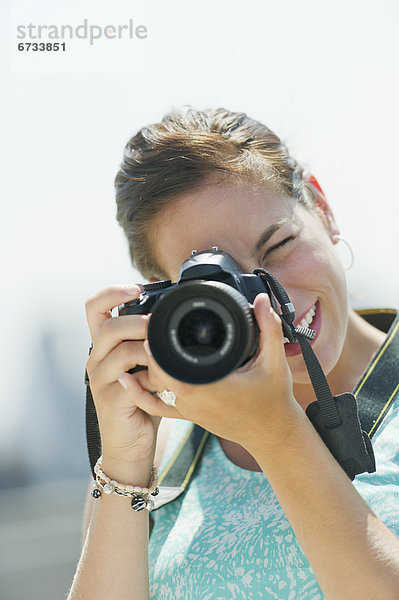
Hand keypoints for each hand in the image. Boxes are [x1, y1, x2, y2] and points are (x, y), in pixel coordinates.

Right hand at [85, 284, 179, 469]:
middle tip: (161, 327)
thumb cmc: (142, 400)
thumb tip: (173, 314)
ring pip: (120, 348)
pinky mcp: (110, 399)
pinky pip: (131, 377)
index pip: (94, 307)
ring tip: (166, 354)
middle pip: (109, 325)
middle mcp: (96, 358)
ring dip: (149, 346)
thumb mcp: (145, 364)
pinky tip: (164, 380)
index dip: (113, 292)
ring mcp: (100, 379)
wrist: (132, 444)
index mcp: (103, 345)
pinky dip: (153, 374)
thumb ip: (150, 341)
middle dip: (140, 321)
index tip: (137, 288)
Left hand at [123, 293, 298, 450]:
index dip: (155, 347)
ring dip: (146, 367)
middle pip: (155, 373)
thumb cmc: (274, 399)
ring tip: (142, 342)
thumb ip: (269, 328)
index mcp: (210, 386)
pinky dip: (141, 394)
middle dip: (149, 351)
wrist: (272, 434)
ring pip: (154, 388)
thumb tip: (262, 300)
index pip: (168, 367)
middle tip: (147, 326)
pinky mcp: (190, 416)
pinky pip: (158, 407)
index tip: (152, 324)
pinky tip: (128, 380)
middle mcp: (194, 399)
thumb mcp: (274, 361)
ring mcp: (190, 409)